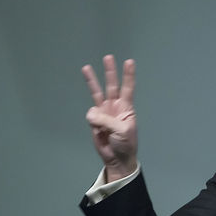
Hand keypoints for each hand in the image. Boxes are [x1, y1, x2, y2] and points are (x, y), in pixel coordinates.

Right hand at [82, 55, 137, 181]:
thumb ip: (106, 120)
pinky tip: (98, 130)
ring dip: (92, 81)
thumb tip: (91, 113)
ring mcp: (104, 112)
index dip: (128, 75)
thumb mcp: (121, 131)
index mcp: (127, 108)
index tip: (130, 62)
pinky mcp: (95, 120)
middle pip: (112, 85)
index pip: (128, 88)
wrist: (117, 158)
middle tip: (109, 57)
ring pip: (97, 92)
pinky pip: (90, 114)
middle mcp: (116, 107)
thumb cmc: (125, 144)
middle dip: (110, 72)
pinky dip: (92, 120)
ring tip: (86, 67)